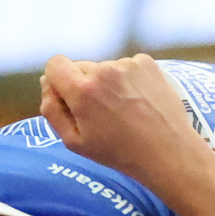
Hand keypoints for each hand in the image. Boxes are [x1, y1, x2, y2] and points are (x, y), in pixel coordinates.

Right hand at [38, 54, 207, 187]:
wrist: (167, 151)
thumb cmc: (119, 153)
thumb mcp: (75, 142)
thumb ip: (52, 111)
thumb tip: (46, 86)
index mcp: (82, 90)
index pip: (54, 64)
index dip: (57, 80)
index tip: (67, 96)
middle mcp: (103, 70)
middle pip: (80, 68)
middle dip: (84, 85)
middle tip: (101, 113)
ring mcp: (127, 64)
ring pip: (105, 68)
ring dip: (108, 83)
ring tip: (124, 110)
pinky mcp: (147, 63)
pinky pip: (126, 66)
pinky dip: (128, 80)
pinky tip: (138, 101)